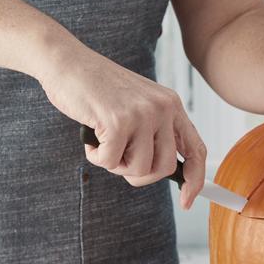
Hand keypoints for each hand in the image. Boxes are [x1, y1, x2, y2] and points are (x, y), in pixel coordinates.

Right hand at [36, 35, 205, 208]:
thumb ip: (154, 133)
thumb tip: (162, 171)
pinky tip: (91, 139)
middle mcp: (163, 108)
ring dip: (116, 166)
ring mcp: (142, 114)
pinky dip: (97, 157)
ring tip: (104, 144)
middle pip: (164, 169)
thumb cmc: (98, 89)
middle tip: (120, 160)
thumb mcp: (138, 107)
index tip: (187, 201)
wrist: (66, 62)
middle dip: (140, 175)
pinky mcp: (119, 121)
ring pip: (139, 169)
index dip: (195, 180)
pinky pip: (112, 162)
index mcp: (171, 105)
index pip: (196, 150)